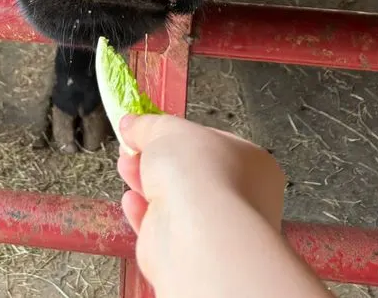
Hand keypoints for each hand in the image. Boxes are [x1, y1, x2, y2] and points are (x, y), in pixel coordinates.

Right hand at [117, 113, 285, 236]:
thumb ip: (148, 125)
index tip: (149, 130)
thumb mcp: (168, 129)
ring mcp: (215, 228)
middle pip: (187, 171)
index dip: (175, 134)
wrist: (197, 236)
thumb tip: (132, 124)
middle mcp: (239, 198)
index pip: (210, 143)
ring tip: (126, 167)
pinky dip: (143, 213)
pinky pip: (161, 227)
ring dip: (144, 182)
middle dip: (154, 158)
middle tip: (132, 148)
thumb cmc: (200, 176)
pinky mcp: (189, 253)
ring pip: (172, 200)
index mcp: (251, 163)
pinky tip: (132, 200)